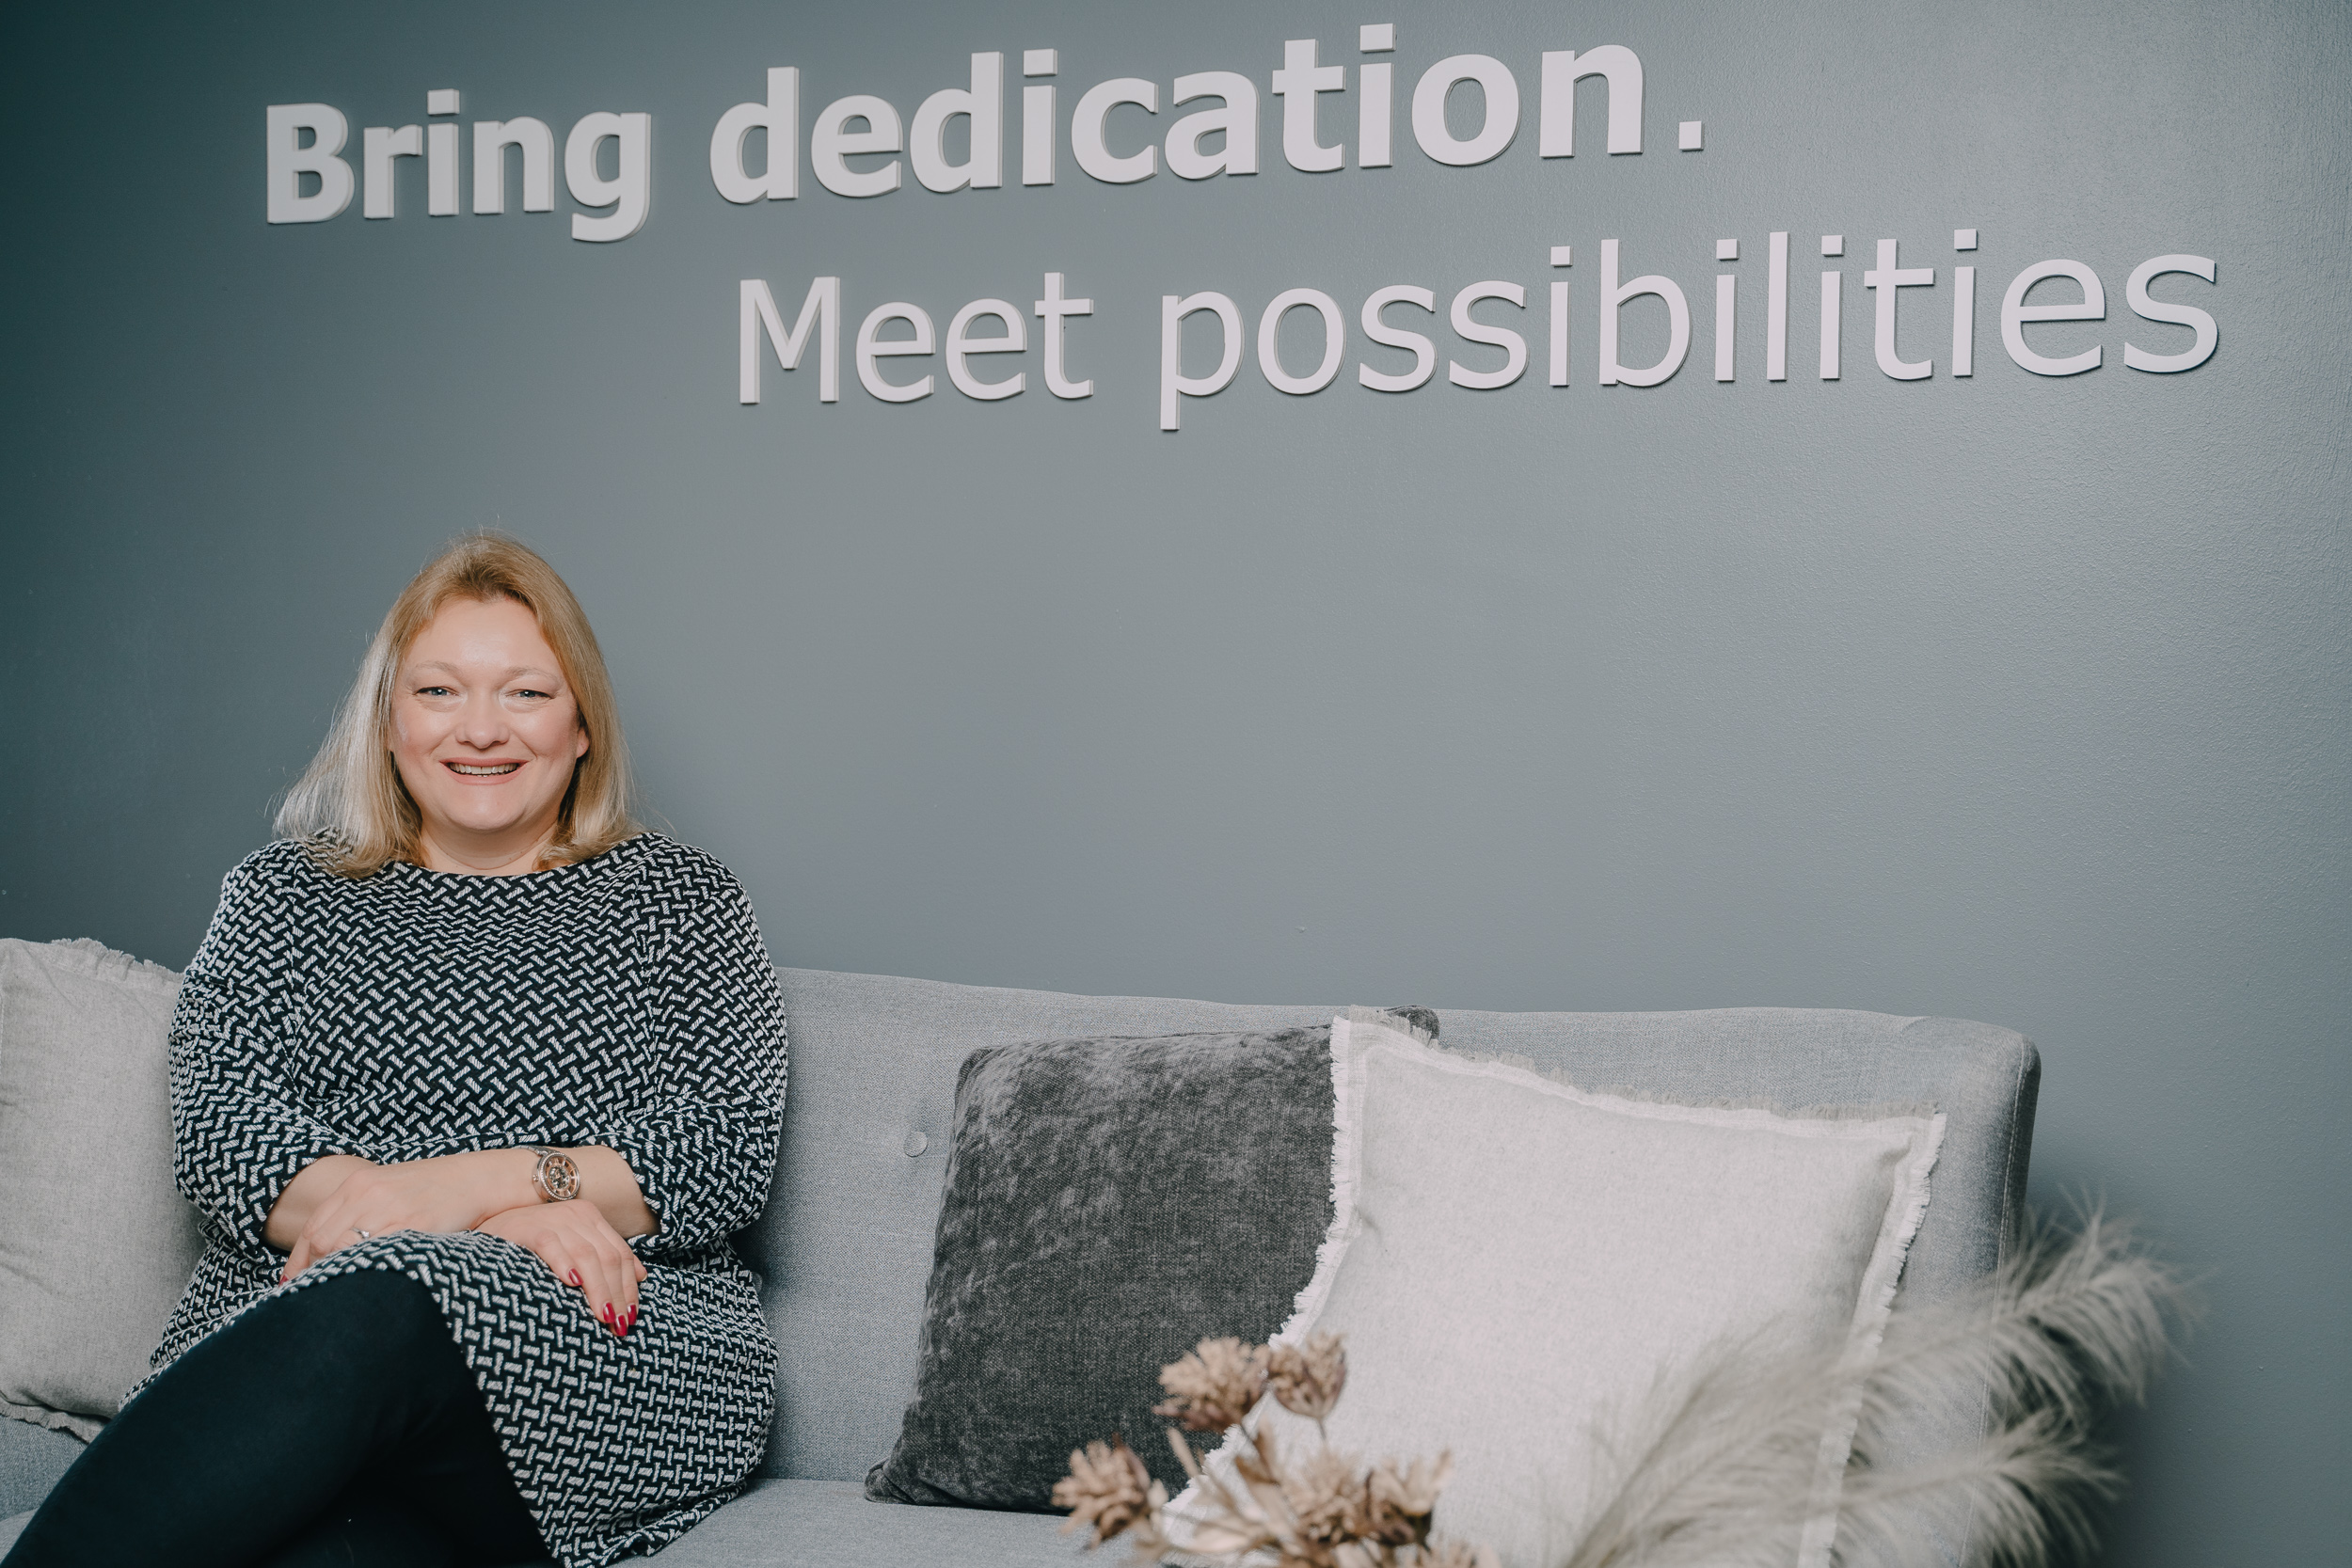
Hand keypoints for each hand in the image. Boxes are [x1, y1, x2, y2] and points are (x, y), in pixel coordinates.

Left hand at [280, 1148, 535, 1281]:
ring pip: (344, 1251)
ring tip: (340, 1293)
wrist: (482, 1179)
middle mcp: (370, 1194)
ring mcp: (391, 1209)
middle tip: (317, 1294)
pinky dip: (367, 1272)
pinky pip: (377, 1255)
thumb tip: (329, 1248)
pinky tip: (370, 1284)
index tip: (294, 1282)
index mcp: (360, 1184)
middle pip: (322, 1241)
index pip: (314, 1228)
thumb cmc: (438, 1189)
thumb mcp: (391, 1188)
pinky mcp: (414, 1226)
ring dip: (338, 1275)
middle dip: (314, 1271)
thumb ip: (360, 1211)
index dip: (299, 1261)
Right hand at [475, 1198, 648, 1335]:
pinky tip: (572, 1284)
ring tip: (603, 1316)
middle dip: (617, 1294)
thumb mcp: (571, 1243)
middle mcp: (576, 1215)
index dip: (629, 1286)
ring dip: (599, 1289)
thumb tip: (641, 1275)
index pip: (620, 1253)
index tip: (630, 1316)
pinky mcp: (528, 1228)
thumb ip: (603, 1255)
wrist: (485, 1217)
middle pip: (608, 1257)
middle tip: (618, 1325)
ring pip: (587, 1256)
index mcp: (590, 1217)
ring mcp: (553, 1220)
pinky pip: (552, 1246)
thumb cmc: (529, 1241)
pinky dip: (565, 1264)